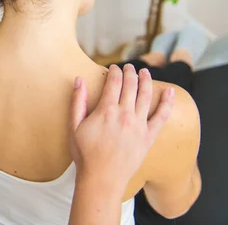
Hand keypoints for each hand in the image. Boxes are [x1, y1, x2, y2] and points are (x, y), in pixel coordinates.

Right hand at [70, 64, 174, 191]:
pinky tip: (170, 92)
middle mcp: (125, 114)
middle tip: (129, 67)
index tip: (113, 68)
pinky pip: (161, 117)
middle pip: (131, 86)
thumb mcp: (74, 126)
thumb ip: (77, 101)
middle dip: (130, 73)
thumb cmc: (85, 153)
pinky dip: (167, 103)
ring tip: (145, 72)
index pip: (114, 83)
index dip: (114, 72)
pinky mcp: (148, 136)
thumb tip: (79, 80)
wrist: (102, 178)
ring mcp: (139, 125)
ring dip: (146, 81)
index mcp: (106, 110)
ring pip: (146, 96)